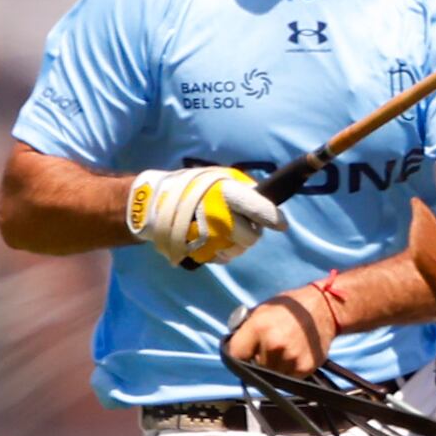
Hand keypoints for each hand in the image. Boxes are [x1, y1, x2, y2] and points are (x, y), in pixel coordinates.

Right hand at [126, 165, 284, 266]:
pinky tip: (211, 238)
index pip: (261, 210)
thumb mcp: (219, 177)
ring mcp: (211, 238)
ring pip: (239, 250)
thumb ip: (243, 188)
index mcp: (228, 194)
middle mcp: (222, 218)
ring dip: (236, 242)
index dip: (273, 219)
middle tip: (240, 221)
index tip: (281, 225)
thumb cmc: (192, 187)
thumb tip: (266, 197)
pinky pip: (223, 257)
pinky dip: (221, 250)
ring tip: (222, 228)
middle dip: (250, 231)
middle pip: (252, 237)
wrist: (154, 204)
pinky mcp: (201, 253)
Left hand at [220, 287, 335, 376]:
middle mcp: (274, 345)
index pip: (235, 355)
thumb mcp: (262, 310)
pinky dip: (288, 371)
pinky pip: (287, 378)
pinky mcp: (304, 368)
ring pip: (271, 375)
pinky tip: (294, 356)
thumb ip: (246, 330)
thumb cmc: (290, 307)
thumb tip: (233, 347)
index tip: (242, 354)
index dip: (237, 355)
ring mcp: (290, 358)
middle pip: (253, 368)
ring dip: (273, 368)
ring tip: (283, 352)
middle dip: (257, 361)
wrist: (324, 308)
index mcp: (259, 327)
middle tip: (267, 350)